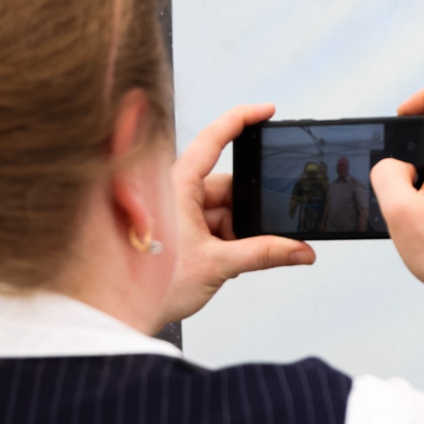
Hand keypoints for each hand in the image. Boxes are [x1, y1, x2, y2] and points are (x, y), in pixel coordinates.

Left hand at [163, 104, 312, 320]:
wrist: (122, 313)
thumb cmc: (151, 285)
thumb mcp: (217, 265)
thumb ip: (264, 254)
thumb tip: (301, 251)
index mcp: (177, 185)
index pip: (213, 139)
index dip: (241, 119)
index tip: (267, 110)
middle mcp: (174, 192)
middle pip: (226, 186)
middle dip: (247, 211)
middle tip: (259, 237)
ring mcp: (175, 211)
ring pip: (222, 209)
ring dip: (235, 232)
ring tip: (231, 259)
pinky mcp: (177, 230)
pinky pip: (212, 225)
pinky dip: (225, 242)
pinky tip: (225, 262)